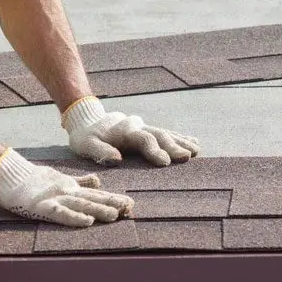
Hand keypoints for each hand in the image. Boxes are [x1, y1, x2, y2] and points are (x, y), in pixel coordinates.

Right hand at [0, 148, 133, 226]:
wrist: (9, 175)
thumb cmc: (33, 179)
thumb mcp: (61, 179)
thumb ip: (80, 181)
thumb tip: (98, 181)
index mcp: (72, 187)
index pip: (96, 194)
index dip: (113, 199)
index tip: (131, 204)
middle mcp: (67, 191)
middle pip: (93, 198)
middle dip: (112, 204)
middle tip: (130, 209)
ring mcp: (55, 198)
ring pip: (81, 204)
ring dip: (99, 209)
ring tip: (115, 215)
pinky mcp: (42, 206)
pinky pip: (61, 213)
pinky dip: (74, 217)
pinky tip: (87, 221)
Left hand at [62, 96, 199, 166]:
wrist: (88, 119)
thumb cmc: (86, 137)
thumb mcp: (85, 144)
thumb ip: (99, 151)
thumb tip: (116, 160)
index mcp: (124, 131)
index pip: (143, 139)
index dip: (154, 150)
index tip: (165, 162)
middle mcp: (138, 126)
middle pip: (159, 135)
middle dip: (174, 146)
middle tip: (187, 157)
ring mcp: (145, 127)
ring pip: (166, 133)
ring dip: (181, 142)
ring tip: (196, 151)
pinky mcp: (148, 130)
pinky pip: (167, 133)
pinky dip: (181, 137)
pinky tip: (194, 142)